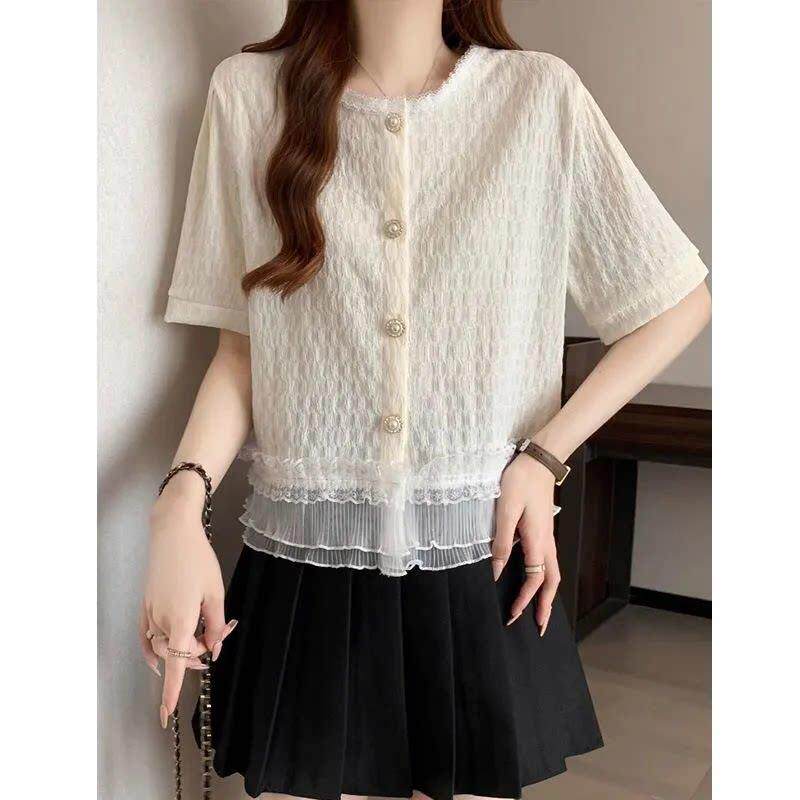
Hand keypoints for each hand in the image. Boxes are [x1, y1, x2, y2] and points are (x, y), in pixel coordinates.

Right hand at [139, 472, 236, 727]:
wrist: (172, 533)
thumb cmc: (198, 560)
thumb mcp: (215, 592)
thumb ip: (214, 625)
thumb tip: (214, 650)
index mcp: (181, 620)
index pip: (177, 666)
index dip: (172, 693)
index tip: (165, 717)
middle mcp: (161, 621)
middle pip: (177, 655)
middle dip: (197, 654)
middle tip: (218, 636)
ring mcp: (149, 613)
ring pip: (163, 646)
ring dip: (181, 648)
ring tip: (204, 630)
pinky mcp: (144, 605)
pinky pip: (146, 637)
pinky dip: (153, 649)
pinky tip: (160, 657)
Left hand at [492, 451, 560, 634]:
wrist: (538, 461)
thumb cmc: (519, 482)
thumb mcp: (505, 511)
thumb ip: (502, 542)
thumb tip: (497, 571)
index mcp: (537, 541)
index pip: (535, 580)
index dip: (524, 600)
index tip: (512, 615)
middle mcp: (547, 543)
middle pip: (551, 582)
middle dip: (545, 606)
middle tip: (539, 627)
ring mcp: (548, 537)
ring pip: (553, 573)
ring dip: (548, 595)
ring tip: (541, 611)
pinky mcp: (544, 530)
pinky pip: (548, 562)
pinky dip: (546, 579)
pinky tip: (536, 581)